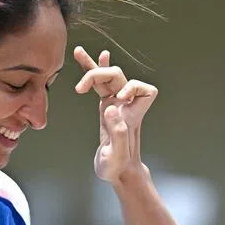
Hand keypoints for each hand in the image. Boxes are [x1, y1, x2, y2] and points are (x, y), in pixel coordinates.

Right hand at [73, 47, 157, 185]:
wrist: (118, 172)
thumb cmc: (117, 167)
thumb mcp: (116, 155)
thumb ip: (118, 132)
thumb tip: (112, 107)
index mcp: (131, 116)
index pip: (146, 91)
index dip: (133, 88)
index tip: (118, 99)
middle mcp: (126, 107)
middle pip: (118, 77)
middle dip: (100, 75)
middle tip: (80, 88)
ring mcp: (116, 105)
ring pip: (107, 78)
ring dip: (94, 66)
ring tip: (78, 52)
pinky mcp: (106, 108)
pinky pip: (101, 86)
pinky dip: (95, 73)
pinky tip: (91, 59)